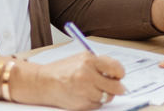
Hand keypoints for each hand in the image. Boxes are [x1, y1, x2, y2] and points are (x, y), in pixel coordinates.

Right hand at [11, 52, 125, 109]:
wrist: (44, 82)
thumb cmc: (63, 69)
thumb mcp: (81, 58)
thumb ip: (100, 63)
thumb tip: (118, 73)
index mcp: (88, 60)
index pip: (116, 69)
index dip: (120, 74)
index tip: (119, 75)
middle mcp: (86, 75)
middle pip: (115, 87)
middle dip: (118, 88)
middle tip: (117, 87)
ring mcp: (83, 91)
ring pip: (107, 97)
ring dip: (105, 95)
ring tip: (94, 89)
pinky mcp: (81, 104)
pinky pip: (97, 105)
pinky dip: (95, 101)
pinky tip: (86, 95)